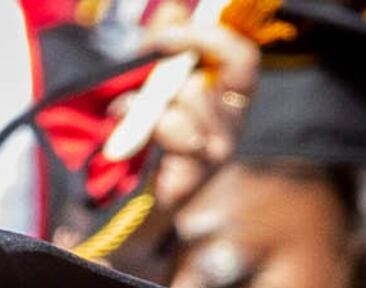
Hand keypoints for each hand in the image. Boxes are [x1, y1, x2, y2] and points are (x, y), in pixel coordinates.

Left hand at [138, 14, 259, 221]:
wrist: (122, 191)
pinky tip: (123, 139)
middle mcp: (231, 126)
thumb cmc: (144, 126)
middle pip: (204, 88)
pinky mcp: (190, 183)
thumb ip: (160, 41)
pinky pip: (168, 146)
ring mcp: (212, 157)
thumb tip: (174, 8)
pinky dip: (141, 133)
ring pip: (183, 117)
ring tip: (124, 113)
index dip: (210, 38)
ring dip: (146, 109)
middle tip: (137, 83)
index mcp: (230, 94)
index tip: (168, 34)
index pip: (243, 58)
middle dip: (163, 81)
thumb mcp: (149, 73)